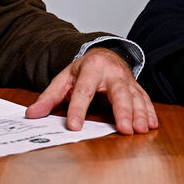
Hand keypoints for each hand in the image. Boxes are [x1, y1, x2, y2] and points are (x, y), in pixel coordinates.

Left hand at [24, 47, 158, 134]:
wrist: (104, 54)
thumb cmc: (83, 70)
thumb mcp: (64, 79)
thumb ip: (49, 97)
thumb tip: (32, 114)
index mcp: (90, 68)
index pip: (83, 91)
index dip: (78, 109)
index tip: (74, 126)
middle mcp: (111, 72)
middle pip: (118, 92)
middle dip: (123, 111)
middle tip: (125, 129)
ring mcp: (126, 79)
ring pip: (135, 96)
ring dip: (140, 113)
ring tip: (140, 129)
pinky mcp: (136, 86)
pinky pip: (145, 98)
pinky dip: (149, 111)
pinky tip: (152, 124)